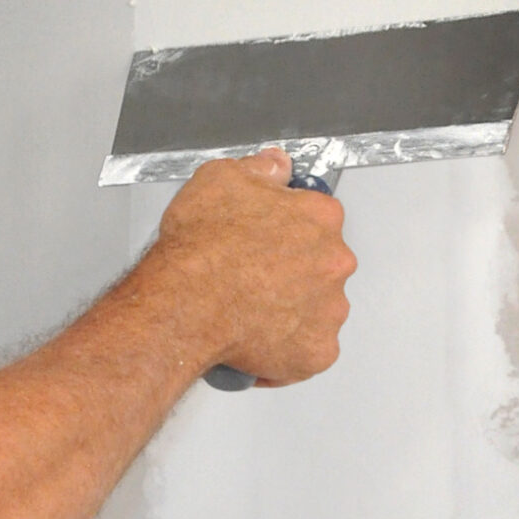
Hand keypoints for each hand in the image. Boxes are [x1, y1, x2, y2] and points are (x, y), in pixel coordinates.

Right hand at [154, 147, 354, 384]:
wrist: (184, 304)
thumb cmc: (201, 249)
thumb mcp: (220, 179)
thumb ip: (260, 169)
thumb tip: (276, 165)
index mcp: (320, 217)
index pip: (317, 218)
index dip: (286, 229)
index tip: (265, 239)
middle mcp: (335, 261)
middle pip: (322, 264)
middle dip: (292, 271)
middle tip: (252, 278)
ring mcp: (329, 309)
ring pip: (317, 309)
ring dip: (292, 311)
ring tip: (250, 312)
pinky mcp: (316, 351)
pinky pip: (308, 352)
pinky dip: (286, 351)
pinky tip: (256, 341)